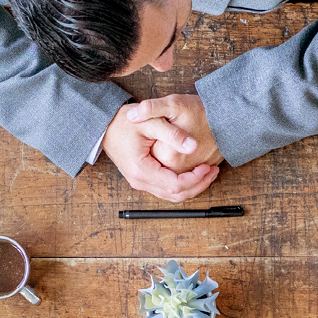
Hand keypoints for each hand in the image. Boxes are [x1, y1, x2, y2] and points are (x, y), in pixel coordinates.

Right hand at [101, 104, 220, 202]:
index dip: (196, 178)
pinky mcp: (143, 179)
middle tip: (213, 170)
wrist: (103, 125)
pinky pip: (166, 189)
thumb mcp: (150, 122)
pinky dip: (182, 184)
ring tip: (207, 172)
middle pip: (177, 195)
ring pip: (173, 195)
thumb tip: (193, 146)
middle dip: (199, 184)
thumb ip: (173, 134)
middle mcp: (140, 181)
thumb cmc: (123, 122)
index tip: (208, 166)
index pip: (176, 185)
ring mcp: (140, 182)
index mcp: (142, 170)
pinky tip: (194, 172)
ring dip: (192, 186)